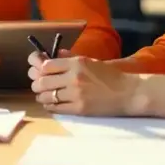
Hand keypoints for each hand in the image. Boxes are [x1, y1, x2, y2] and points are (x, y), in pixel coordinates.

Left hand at [28, 52, 142, 115]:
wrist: (128, 93)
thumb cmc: (110, 76)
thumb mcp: (90, 62)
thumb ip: (70, 58)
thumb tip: (53, 55)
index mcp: (76, 63)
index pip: (46, 65)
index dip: (38, 68)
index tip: (36, 71)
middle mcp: (74, 77)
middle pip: (42, 81)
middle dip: (36, 84)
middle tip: (37, 85)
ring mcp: (76, 94)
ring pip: (46, 96)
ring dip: (41, 96)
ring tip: (43, 96)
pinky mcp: (79, 109)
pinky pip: (56, 108)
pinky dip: (50, 106)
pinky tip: (51, 104)